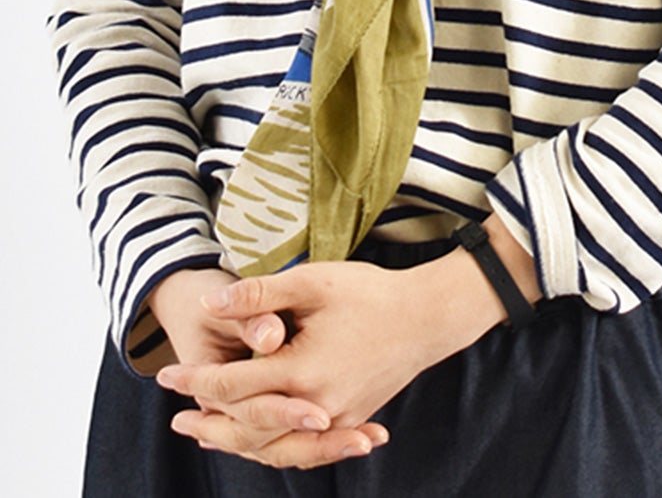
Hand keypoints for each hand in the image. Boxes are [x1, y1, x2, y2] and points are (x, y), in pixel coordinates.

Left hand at [156, 218, 538, 467]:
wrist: (427, 317)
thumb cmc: (370, 293)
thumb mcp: (313, 282)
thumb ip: (259, 295)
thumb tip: (209, 304)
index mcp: (301, 371)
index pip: (232, 385)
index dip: (195, 380)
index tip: (165, 373)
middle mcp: (316, 406)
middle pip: (248, 428)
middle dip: (209, 421)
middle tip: (177, 419)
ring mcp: (336, 419)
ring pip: (274, 447)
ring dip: (236, 442)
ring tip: (208, 435)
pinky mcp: (350, 421)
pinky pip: (300, 447)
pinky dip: (271, 446)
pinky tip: (258, 437)